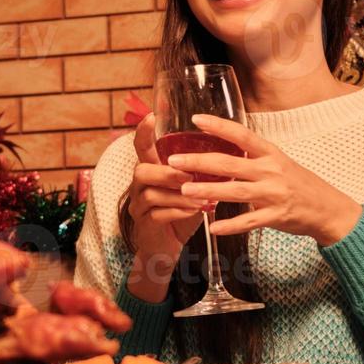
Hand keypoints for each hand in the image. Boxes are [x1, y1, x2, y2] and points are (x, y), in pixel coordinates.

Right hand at [126, 112, 203, 258]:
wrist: (166, 247)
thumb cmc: (179, 213)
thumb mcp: (187, 189)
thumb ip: (195, 174)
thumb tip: (225, 155)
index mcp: (151, 170)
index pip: (141, 147)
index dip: (143, 132)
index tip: (151, 116)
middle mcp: (139, 186)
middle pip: (141, 170)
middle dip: (167, 172)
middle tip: (188, 176)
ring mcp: (138, 206)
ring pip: (150, 193)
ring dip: (178, 196)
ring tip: (201, 200)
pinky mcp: (143, 225)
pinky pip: (156, 215)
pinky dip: (177, 212)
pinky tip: (194, 213)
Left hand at [166, 114, 362, 246]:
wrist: (328, 209)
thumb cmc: (299, 183)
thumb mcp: (279, 162)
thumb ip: (253, 157)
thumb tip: (222, 147)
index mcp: (271, 153)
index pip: (242, 135)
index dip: (219, 126)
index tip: (195, 119)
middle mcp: (271, 171)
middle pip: (230, 164)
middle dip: (199, 162)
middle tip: (173, 160)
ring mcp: (274, 194)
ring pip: (235, 192)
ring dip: (208, 191)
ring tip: (184, 190)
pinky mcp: (276, 216)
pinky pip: (249, 222)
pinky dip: (230, 226)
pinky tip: (212, 227)